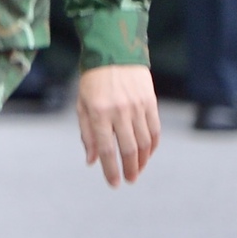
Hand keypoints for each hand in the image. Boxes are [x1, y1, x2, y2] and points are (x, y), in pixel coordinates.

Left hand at [76, 63, 159, 187]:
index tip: (114, 184)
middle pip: (128, 149)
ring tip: (137, 170)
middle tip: (129, 180)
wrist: (114, 53)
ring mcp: (137, 107)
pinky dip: (152, 146)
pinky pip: (154, 130)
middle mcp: (119, 112)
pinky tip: (147, 154)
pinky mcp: (150, 103)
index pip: (106, 149)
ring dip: (142, 160)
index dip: (110, 169)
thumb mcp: (82, 105)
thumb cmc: (92, 82)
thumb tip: (92, 161)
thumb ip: (87, 134)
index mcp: (98, 113)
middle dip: (129, 169)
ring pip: (144, 142)